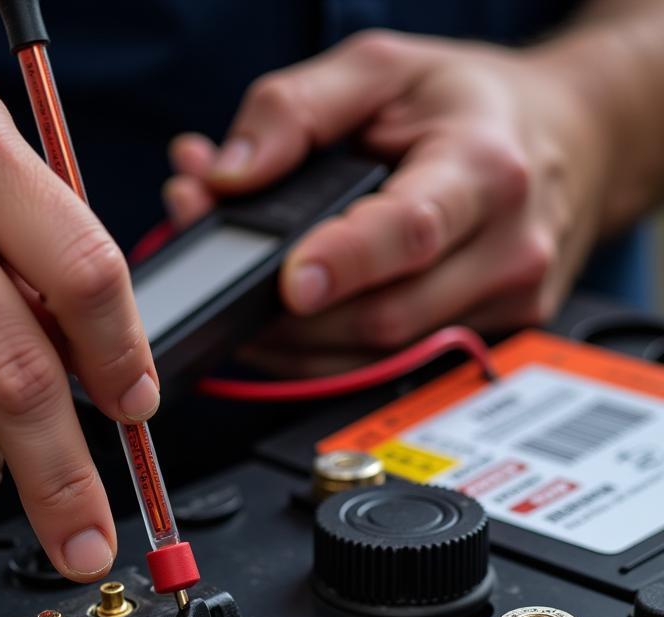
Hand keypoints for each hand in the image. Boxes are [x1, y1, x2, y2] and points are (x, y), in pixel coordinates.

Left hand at [164, 30, 608, 373]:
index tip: (290, 282)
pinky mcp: (490, 343)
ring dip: (294, 343)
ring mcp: (503, 307)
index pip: (410, 232)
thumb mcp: (380, 69)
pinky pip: (389, 371)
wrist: (569, 142)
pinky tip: (294, 324)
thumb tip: (223, 175)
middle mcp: (506, 249)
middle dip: (287, 315)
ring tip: (250, 297)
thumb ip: (292, 110)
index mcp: (484, 169)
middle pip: (382, 318)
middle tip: (225, 282)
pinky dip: (325, 356)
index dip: (344, 264)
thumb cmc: (470, 106)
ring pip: (377, 361)